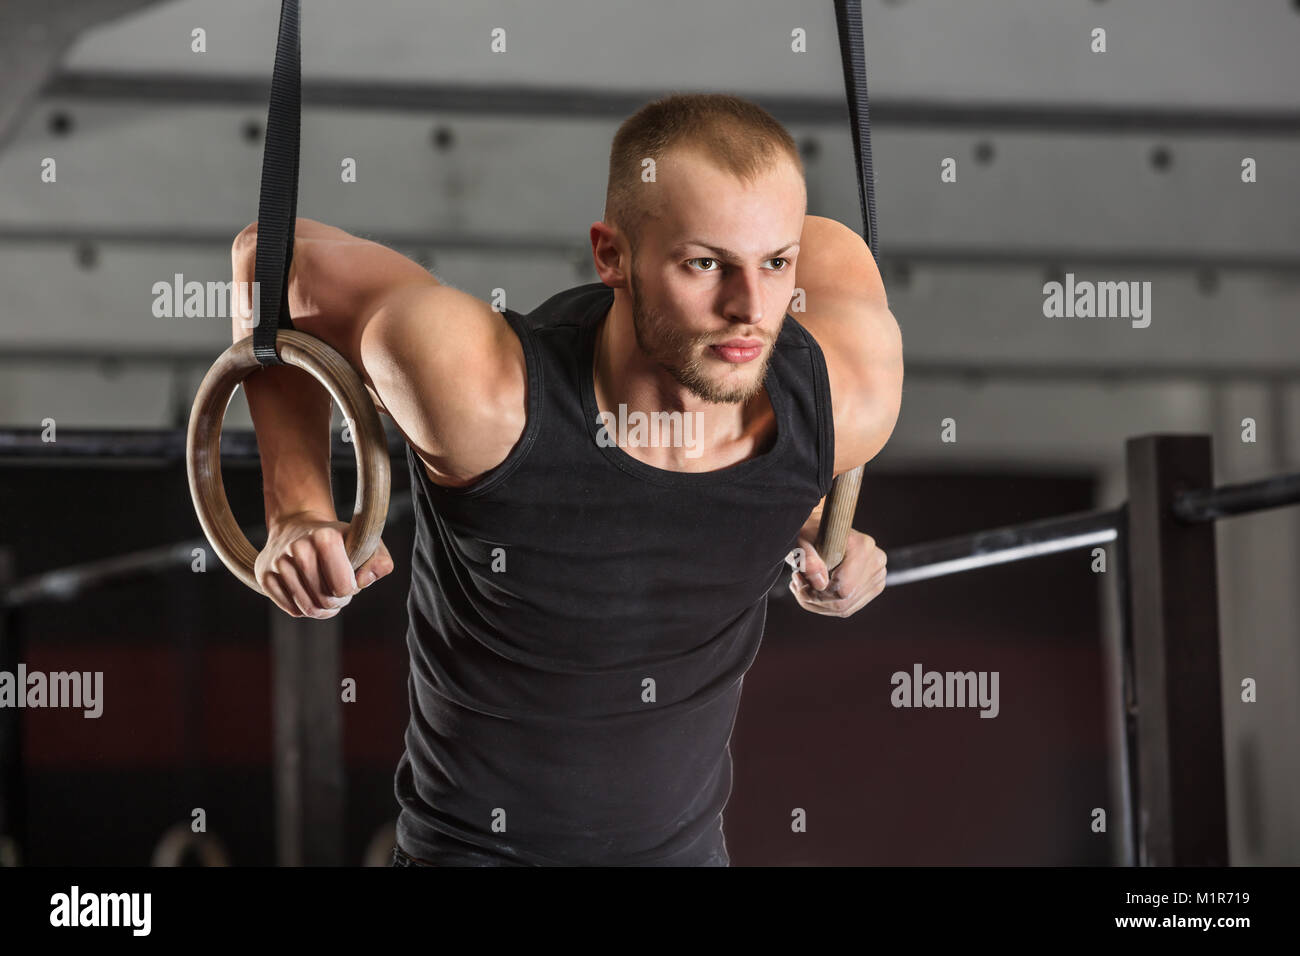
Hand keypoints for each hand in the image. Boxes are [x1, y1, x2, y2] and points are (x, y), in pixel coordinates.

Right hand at [255, 511, 393, 618]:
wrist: (297, 526)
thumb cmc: (339, 539)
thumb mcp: (366, 543)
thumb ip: (380, 562)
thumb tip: (362, 582)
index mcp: (324, 537)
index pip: (342, 587)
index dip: (350, 590)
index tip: (350, 580)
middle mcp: (297, 547)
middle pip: (324, 600)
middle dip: (337, 601)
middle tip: (339, 590)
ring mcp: (277, 562)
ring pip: (307, 608)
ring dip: (323, 608)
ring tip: (327, 593)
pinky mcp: (264, 576)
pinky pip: (292, 610)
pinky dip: (305, 609)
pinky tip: (310, 594)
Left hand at [785, 528, 886, 617]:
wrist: (823, 527)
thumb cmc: (809, 531)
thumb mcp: (800, 540)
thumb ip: (807, 559)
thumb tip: (820, 584)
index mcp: (862, 546)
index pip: (843, 588)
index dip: (817, 594)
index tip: (798, 581)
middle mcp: (876, 560)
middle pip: (844, 601)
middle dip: (815, 600)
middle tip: (797, 585)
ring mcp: (878, 574)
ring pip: (845, 607)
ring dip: (818, 604)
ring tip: (802, 586)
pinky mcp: (875, 585)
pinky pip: (849, 607)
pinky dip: (827, 605)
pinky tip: (814, 590)